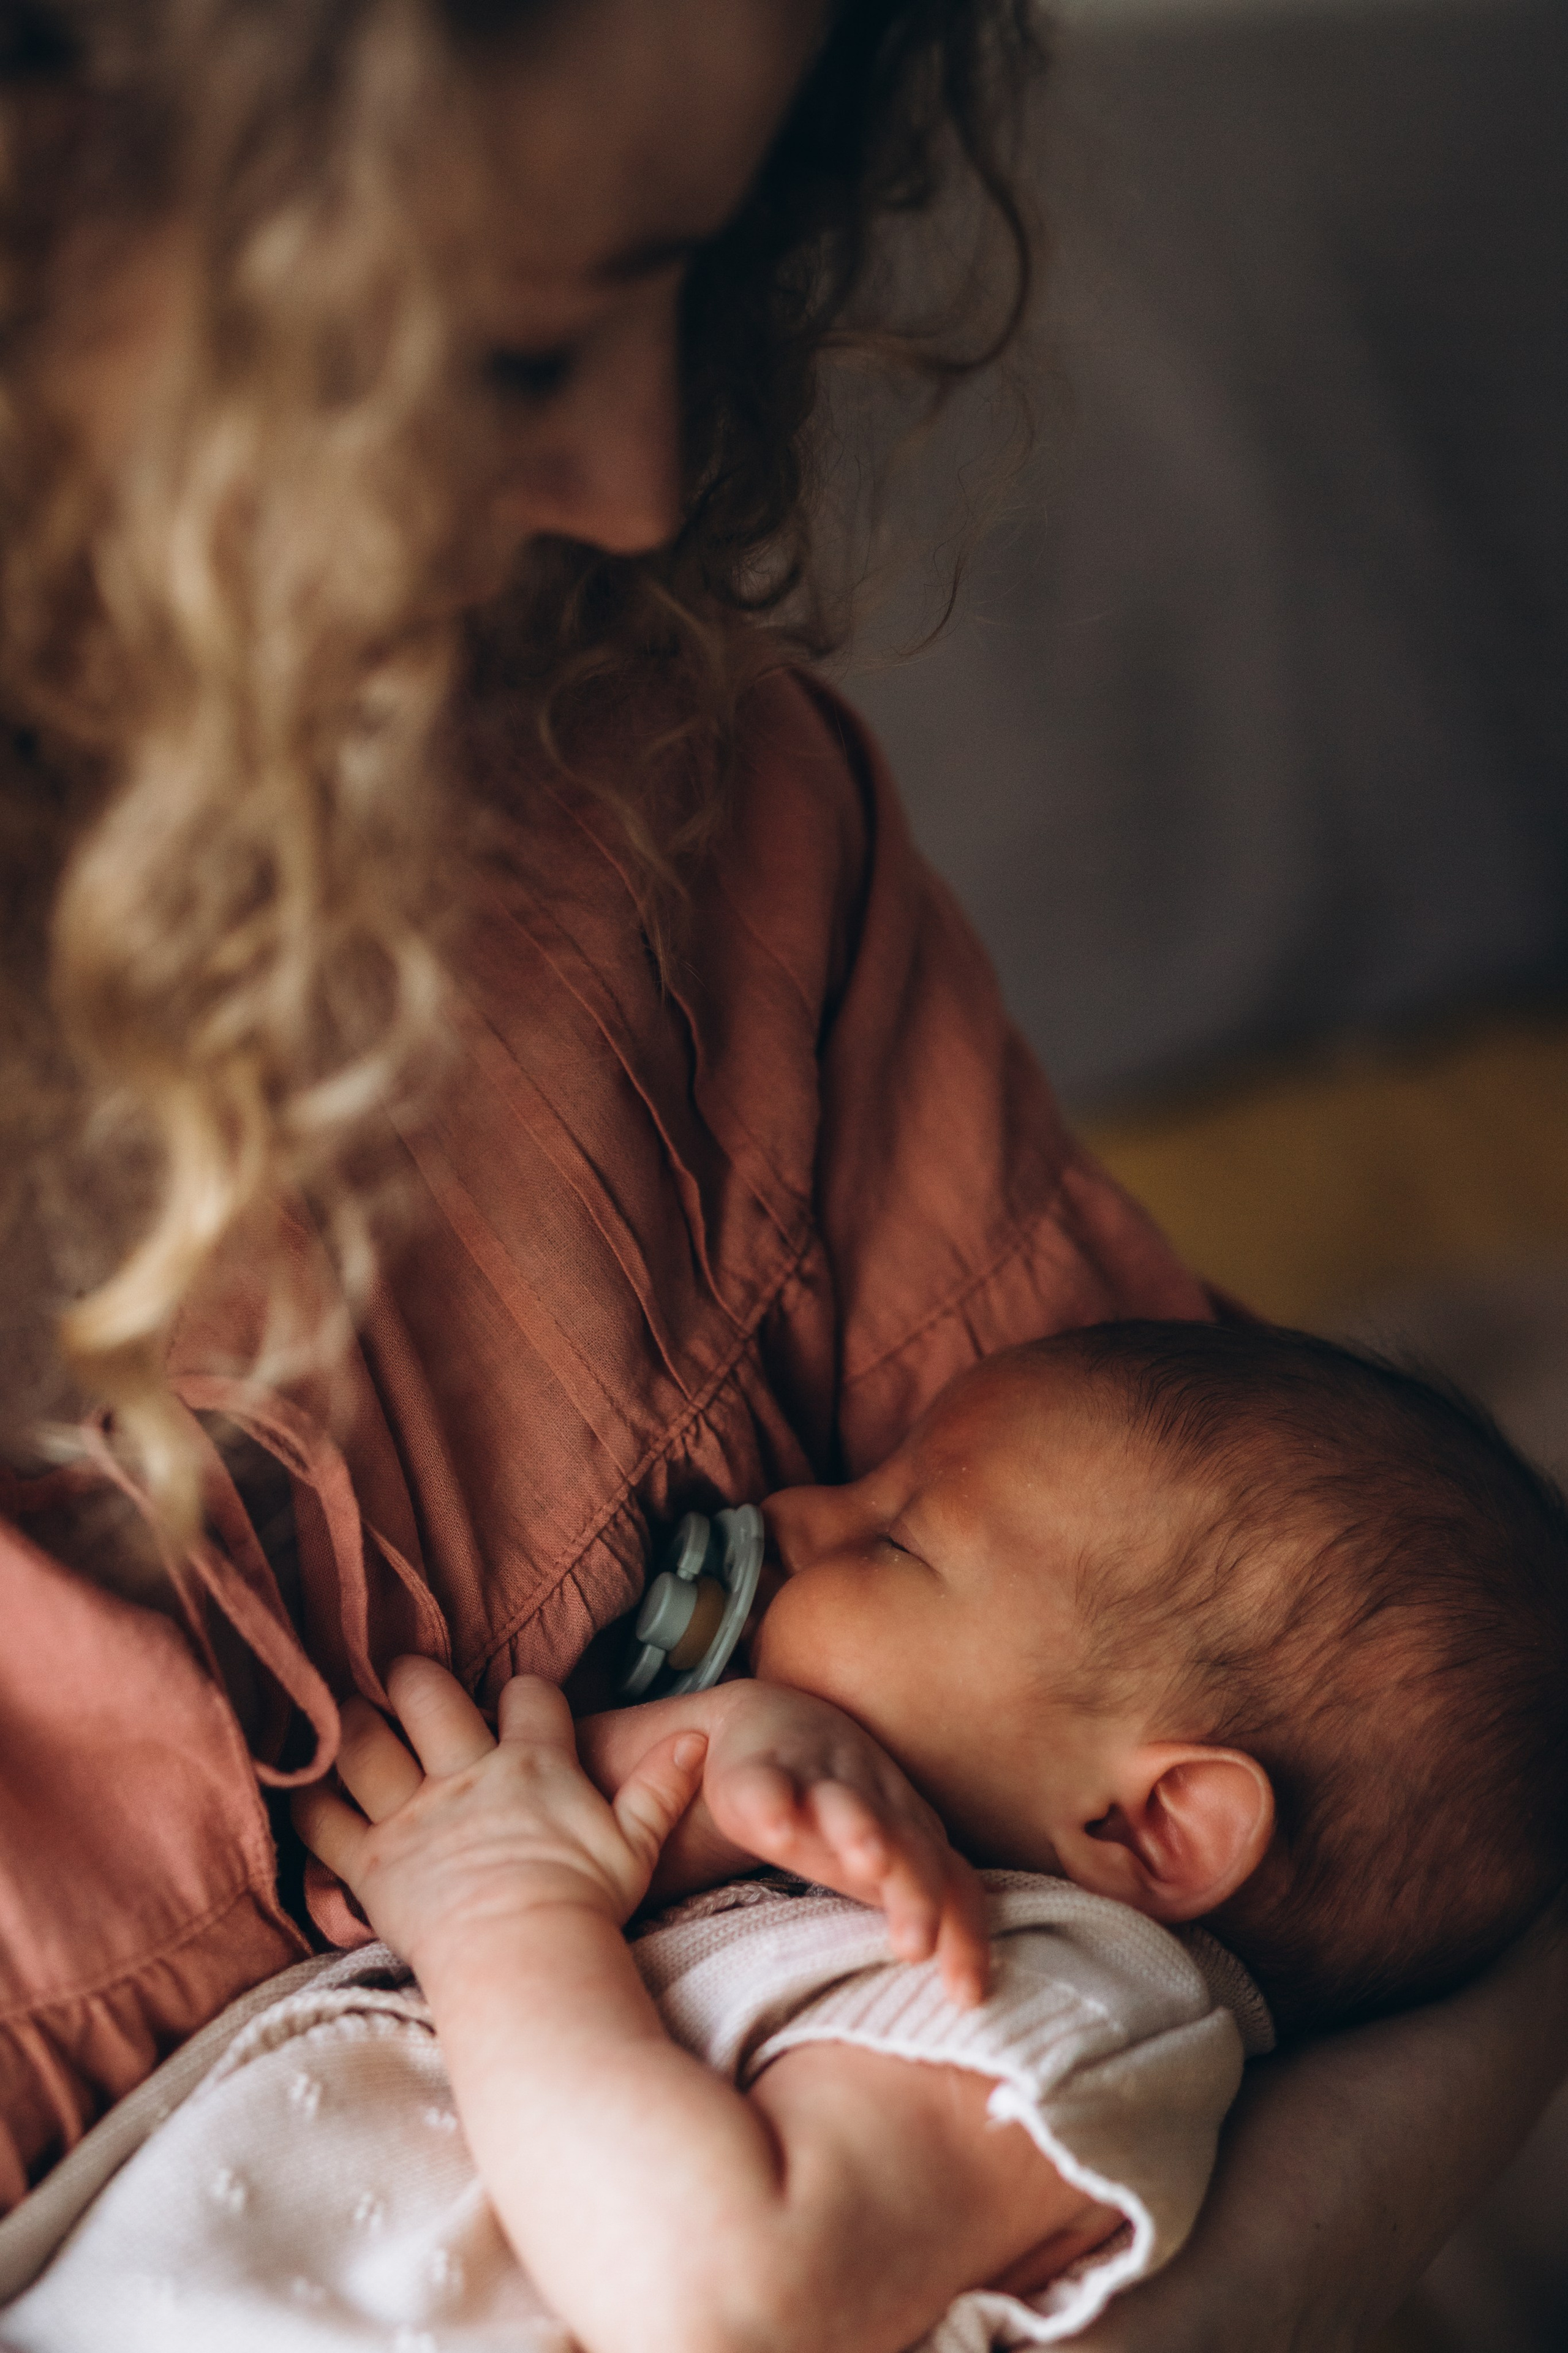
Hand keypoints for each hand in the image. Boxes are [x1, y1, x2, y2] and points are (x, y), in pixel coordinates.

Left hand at [293, 1657, 706, 1979]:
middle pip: (427, 1695)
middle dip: (413, 1679)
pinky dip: (308, 1800)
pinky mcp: (371, 1862)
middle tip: (404, 1679)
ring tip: (349, 1715)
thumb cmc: (584, 1908)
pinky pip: (322, 1819)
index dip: (523, 1691)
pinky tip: (304, 1786)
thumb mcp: (635, 1847)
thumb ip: (661, 1788)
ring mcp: (413, 1817)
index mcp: (532, 1766)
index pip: (528, 1695)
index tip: (516, 1701)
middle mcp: (466, 1778)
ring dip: (352, 1723)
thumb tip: (697, 1738)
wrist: (528, 1965)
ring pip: (364, 1742)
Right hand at [701, 1680, 990, 2006]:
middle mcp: (874, 1807)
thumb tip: (969, 1999)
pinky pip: (767, 1784)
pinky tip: (775, 1823)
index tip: (966, 1996)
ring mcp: (817, 1784)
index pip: (954, 1887)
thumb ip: (919, 1909)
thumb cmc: (839, 1814)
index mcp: (910, 1839)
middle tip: (917, 1945)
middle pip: (909, 1849)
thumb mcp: (884, 1864)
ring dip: (861, 1829)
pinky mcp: (758, 1771)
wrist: (769, 1722)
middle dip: (916, 1895)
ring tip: (867, 1861)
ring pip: (845, 1805)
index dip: (965, 1938)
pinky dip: (773, 1801)